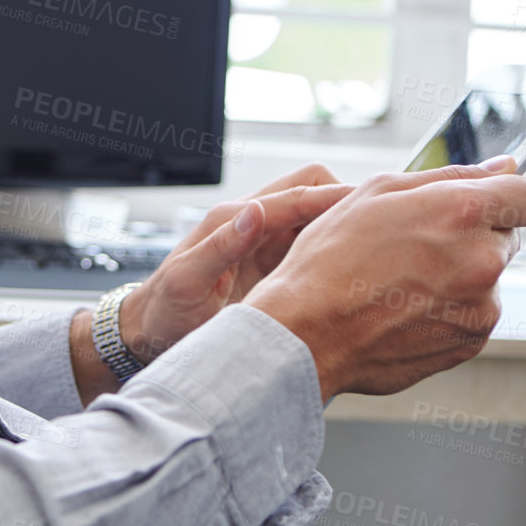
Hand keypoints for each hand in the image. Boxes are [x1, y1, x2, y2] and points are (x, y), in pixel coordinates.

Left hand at [70, 164, 352, 403]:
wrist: (149, 335)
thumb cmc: (163, 312)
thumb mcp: (186, 282)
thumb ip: (219, 247)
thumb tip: (252, 211)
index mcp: (233, 220)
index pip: (296, 196)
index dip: (335, 199)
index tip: (372, 207)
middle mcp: (251, 223)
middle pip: (310, 189)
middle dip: (343, 201)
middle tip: (376, 227)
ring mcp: (263, 242)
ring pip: (315, 216)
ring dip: (341, 225)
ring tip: (374, 248)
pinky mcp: (271, 264)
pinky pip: (309, 245)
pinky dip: (333, 250)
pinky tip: (351, 272)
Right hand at [244, 158, 525, 402]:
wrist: (308, 332)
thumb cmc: (332, 259)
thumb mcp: (379, 192)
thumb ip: (452, 175)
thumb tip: (503, 166)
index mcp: (463, 212)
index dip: (506, 195)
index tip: (483, 203)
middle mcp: (484, 260)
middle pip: (506, 236)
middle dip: (473, 234)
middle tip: (417, 244)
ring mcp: (482, 307)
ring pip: (488, 278)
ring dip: (460, 274)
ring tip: (401, 281)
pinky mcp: (472, 343)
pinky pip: (474, 314)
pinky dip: (448, 309)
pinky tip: (403, 307)